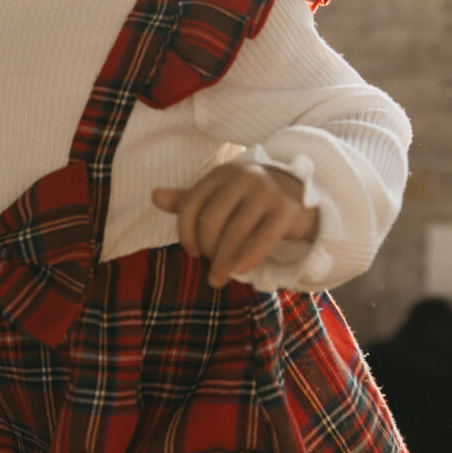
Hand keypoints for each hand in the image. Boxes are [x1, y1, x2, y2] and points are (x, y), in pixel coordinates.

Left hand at [152, 162, 318, 288]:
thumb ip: (188, 199)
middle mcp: (243, 176)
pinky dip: (249, 257)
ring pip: (236, 232)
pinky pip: (263, 238)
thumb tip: (154, 196)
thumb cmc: (248, 199)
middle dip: (207, 250)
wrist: (298, 194)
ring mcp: (266, 191)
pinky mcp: (286, 209)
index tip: (192, 252)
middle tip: (210, 269)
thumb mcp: (218, 196)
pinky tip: (240, 271)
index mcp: (221, 173)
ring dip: (224, 261)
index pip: (191, 204)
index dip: (185, 232)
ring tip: (218, 279)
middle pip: (212, 220)